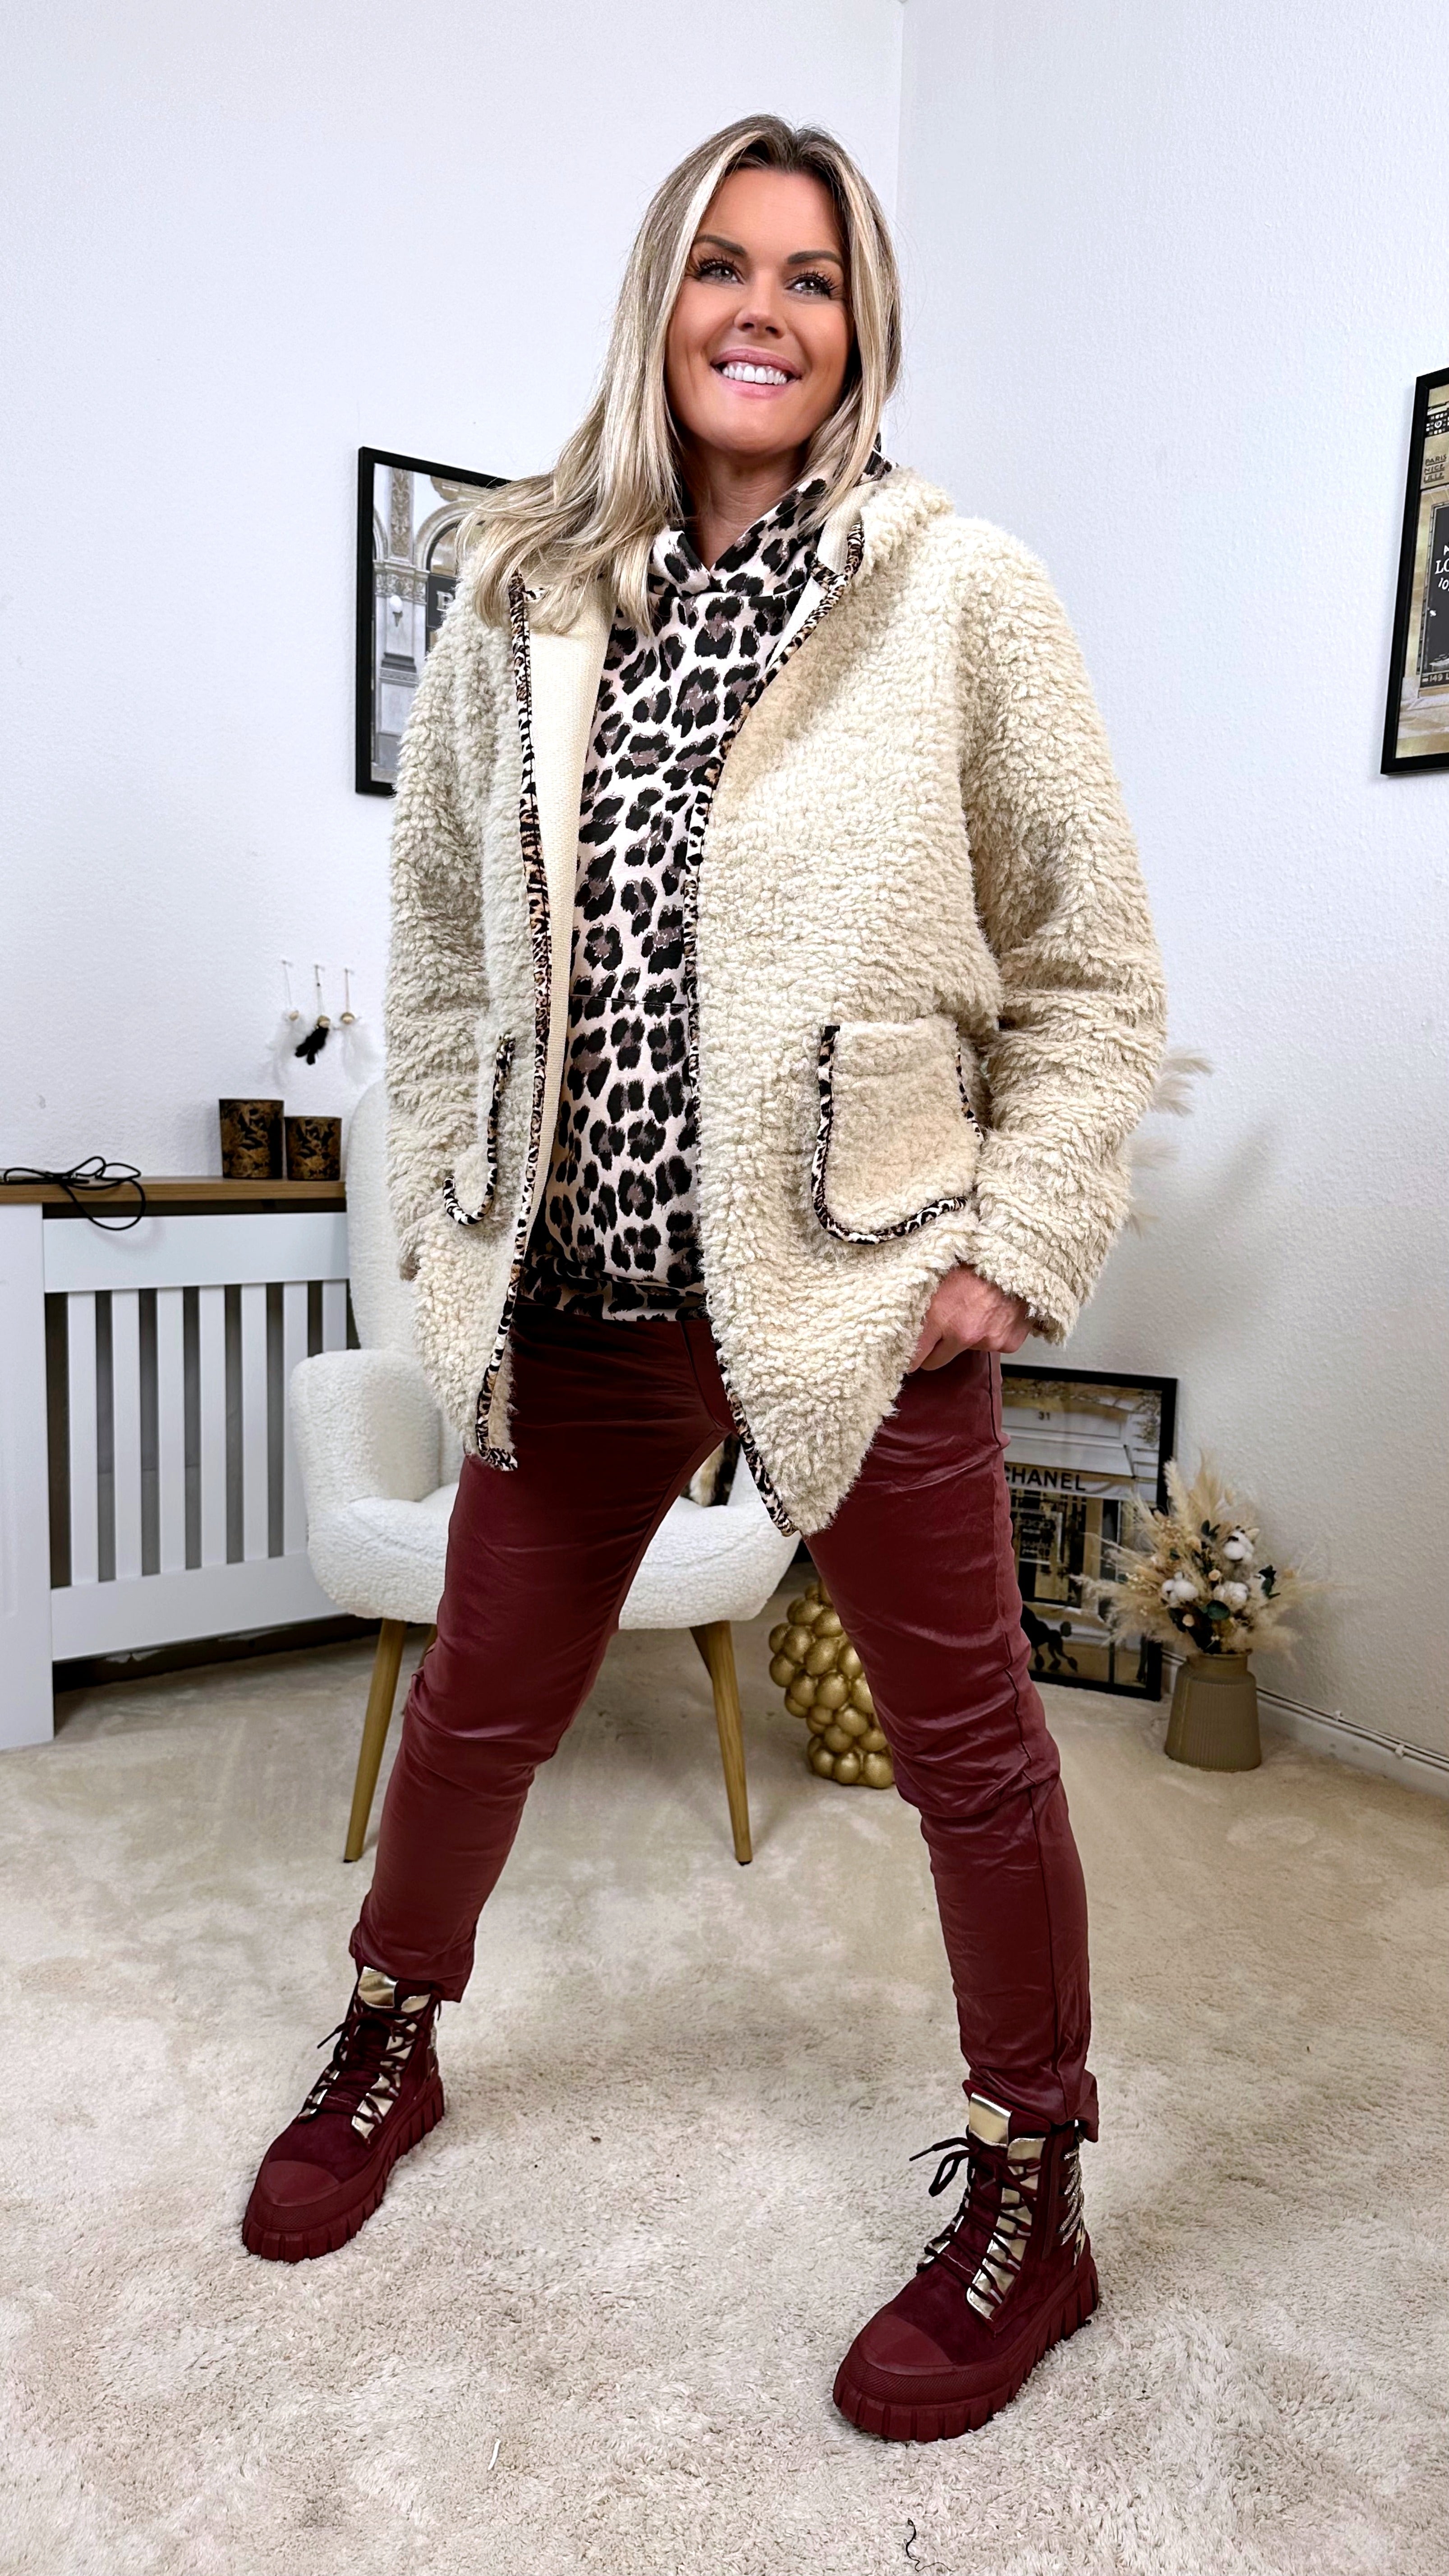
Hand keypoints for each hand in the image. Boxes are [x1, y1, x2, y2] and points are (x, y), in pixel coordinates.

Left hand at [909, 1266, 1030, 1369]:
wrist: (1016, 1253)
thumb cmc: (975, 1256)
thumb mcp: (937, 1272)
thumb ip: (921, 1301)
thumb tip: (904, 1319)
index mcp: (940, 1316)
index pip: (914, 1356)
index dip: (909, 1355)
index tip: (906, 1355)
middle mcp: (963, 1333)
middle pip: (935, 1362)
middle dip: (934, 1349)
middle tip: (938, 1329)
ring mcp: (988, 1340)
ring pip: (966, 1348)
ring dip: (967, 1335)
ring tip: (974, 1306)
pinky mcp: (1008, 1343)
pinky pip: (993, 1344)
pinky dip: (992, 1331)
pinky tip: (994, 1310)